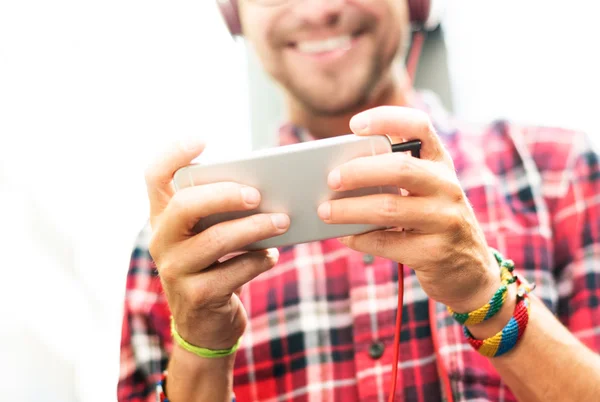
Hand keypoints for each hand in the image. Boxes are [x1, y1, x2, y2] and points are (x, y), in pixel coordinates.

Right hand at [145, 139, 289, 349]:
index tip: (202, 140)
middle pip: (186, 205)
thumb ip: (223, 211)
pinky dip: (258, 261)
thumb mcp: (211, 235)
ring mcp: (174, 271)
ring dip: (255, 228)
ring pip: (215, 240)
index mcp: (164, 217)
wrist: (206, 325)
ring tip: (284, 220)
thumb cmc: (215, 266)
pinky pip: (233, 272)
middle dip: (226, 194)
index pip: (155, 176)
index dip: (173, 154)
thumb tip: (267, 188)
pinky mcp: (195, 297)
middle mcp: (161, 240)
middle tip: (258, 194)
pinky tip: (271, 256)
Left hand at [317, 107, 498, 311]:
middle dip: (359, 171)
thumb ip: (396, 176)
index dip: (387, 119)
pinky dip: (359, 238)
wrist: (471, 271)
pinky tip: (344, 236)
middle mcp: (447, 187)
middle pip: (400, 168)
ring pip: (388, 208)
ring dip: (350, 209)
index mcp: (441, 164)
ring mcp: (445, 220)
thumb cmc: (435, 222)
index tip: (355, 125)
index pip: (419, 127)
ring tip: (325, 211)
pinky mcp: (434, 252)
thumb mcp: (427, 192)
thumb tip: (340, 171)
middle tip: (331, 178)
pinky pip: (387, 242)